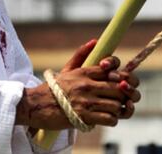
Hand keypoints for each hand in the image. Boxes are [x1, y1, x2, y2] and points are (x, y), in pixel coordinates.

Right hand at [16, 39, 140, 129]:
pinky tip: (107, 118)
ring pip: (116, 104)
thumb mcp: (67, 69)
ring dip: (119, 108)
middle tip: (124, 97)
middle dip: (125, 93)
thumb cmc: (53, 88)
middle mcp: (87, 85)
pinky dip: (112, 119)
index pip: (112, 68)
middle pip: (118, 87)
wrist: (36, 105)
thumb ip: (81, 54)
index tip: (121, 81)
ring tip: (115, 109)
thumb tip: (95, 41)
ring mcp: (86, 101)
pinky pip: (109, 118)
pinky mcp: (84, 117)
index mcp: (84, 72)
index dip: (122, 75)